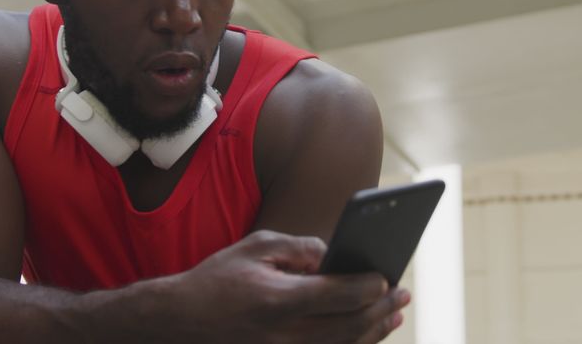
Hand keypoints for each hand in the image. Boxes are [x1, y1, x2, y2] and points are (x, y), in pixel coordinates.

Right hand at [159, 230, 409, 343]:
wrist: (179, 322)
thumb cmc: (218, 279)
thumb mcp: (256, 247)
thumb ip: (300, 247)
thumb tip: (336, 254)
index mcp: (278, 300)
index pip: (338, 295)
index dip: (369, 286)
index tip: (386, 277)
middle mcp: (284, 335)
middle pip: (349, 326)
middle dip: (381, 309)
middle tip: (402, 294)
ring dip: (373, 331)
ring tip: (393, 315)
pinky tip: (365, 333)